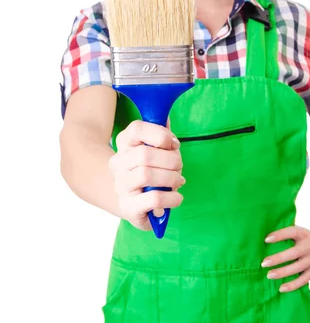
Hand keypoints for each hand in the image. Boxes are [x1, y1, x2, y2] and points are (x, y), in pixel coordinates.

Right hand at [108, 116, 184, 231]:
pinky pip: (153, 199)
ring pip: (147, 175)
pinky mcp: (128, 207)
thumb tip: (166, 115)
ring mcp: (121, 186)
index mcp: (124, 144)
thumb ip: (161, 134)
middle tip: (179, 167)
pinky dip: (172, 197)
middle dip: (171, 160)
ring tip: (178, 181)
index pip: (137, 129)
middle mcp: (118, 163)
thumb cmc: (150, 170)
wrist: (131, 201)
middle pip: (145, 154)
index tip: (173, 144)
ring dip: (171, 178)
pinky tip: (176, 197)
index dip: (160, 135)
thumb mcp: (156, 149)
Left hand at [261, 225, 309, 291]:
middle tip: (263, 263)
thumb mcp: (300, 231)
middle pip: (293, 253)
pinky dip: (292, 285)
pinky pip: (303, 279)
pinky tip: (281, 288)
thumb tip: (266, 241)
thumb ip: (286, 235)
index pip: (291, 232)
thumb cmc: (308, 237)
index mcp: (303, 234)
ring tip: (269, 275)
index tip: (266, 239)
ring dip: (283, 272)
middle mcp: (309, 247)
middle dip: (278, 259)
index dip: (279, 235)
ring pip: (297, 268)